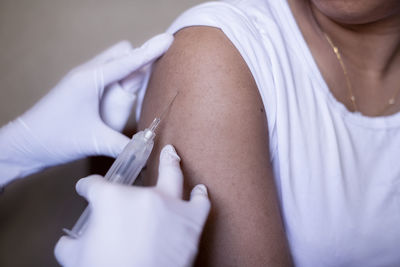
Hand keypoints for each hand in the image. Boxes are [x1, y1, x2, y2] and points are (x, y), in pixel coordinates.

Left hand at [0, 33, 172, 185]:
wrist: (25, 145)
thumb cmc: (54, 138)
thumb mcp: (93, 142)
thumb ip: (124, 145)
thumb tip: (148, 149)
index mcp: (91, 79)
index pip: (128, 60)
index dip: (150, 51)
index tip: (168, 40)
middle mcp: (89, 74)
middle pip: (122, 53)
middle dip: (141, 59)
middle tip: (157, 73)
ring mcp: (85, 81)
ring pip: (116, 63)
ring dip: (132, 69)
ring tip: (146, 84)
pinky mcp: (84, 90)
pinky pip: (109, 75)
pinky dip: (122, 80)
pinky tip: (127, 94)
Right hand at [54, 145, 210, 266]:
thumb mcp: (77, 258)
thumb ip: (70, 244)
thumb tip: (68, 242)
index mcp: (111, 199)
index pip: (95, 186)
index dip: (88, 188)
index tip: (87, 190)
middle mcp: (142, 196)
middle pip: (139, 175)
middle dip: (137, 161)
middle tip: (137, 156)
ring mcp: (169, 206)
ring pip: (174, 176)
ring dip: (172, 164)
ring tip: (172, 156)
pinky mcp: (190, 222)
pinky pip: (200, 203)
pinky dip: (200, 196)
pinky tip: (199, 191)